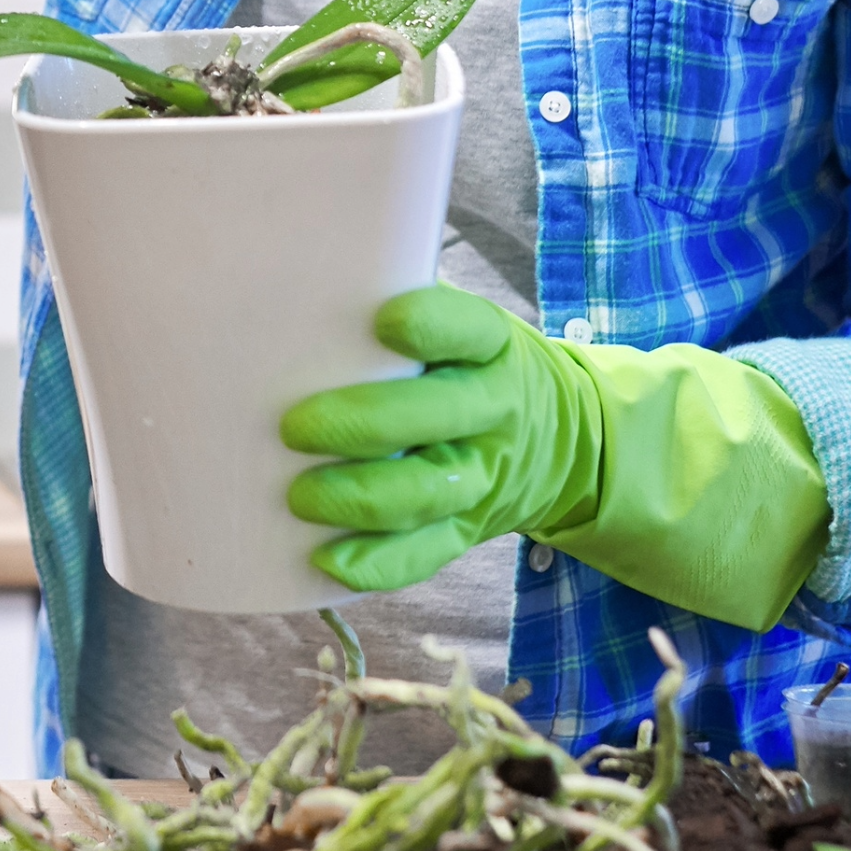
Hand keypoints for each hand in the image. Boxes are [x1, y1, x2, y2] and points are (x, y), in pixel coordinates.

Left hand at [282, 287, 564, 592]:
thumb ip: (394, 305)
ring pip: (429, 493)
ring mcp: (482, 475)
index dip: (430, 326)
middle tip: (295, 427)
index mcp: (490, 345)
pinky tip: (324, 557)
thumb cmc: (464, 364)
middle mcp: (493, 409)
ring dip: (361, 499)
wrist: (558, 438)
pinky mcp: (466, 527)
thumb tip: (292, 288)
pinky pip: (425, 553)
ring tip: (300, 496)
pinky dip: (375, 562)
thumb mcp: (457, 325)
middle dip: (364, 424)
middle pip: (439, 416)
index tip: (384, 322)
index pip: (468, 329)